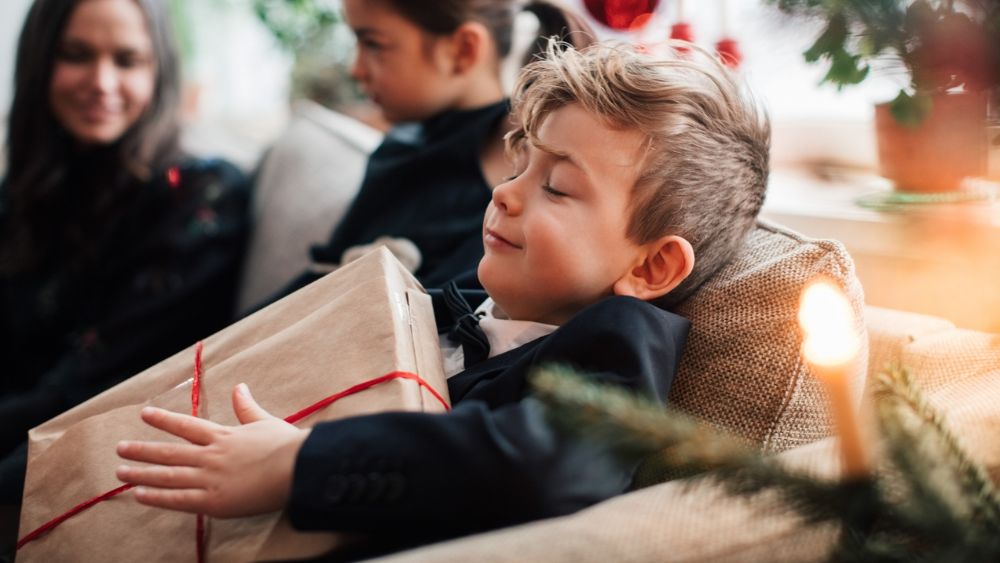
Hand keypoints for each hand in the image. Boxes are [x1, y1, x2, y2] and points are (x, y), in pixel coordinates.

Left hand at [116, 383, 308, 517]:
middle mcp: (210, 455)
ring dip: (142, 473)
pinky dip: (158, 497)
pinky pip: (179, 500)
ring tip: (121, 472)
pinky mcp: (214, 501)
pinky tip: (140, 495)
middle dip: (142, 450)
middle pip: (169, 452)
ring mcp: (210, 479)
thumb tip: (240, 387)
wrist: (297, 469)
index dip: (164, 420)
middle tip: (120, 449)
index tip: (143, 414)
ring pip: (168, 475)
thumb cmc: (286, 446)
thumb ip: (247, 407)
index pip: (186, 425)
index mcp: (223, 436)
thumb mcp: (265, 422)